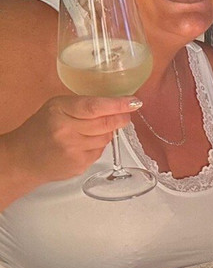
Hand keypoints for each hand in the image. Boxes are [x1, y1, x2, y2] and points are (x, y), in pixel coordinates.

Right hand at [7, 95, 138, 184]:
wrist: (23, 159)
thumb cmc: (41, 129)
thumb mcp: (57, 108)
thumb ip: (84, 105)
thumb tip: (117, 104)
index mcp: (59, 111)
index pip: (95, 107)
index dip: (118, 104)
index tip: (134, 102)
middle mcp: (66, 130)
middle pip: (106, 123)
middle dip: (121, 117)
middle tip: (126, 113)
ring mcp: (73, 150)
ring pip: (107, 138)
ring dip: (107, 132)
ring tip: (92, 130)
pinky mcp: (79, 165)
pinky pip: (100, 151)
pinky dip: (98, 145)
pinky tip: (84, 144)